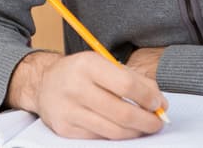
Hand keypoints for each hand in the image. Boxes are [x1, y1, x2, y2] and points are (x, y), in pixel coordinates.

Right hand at [8, 51, 166, 139]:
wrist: (43, 83)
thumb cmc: (80, 73)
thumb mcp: (103, 64)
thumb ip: (133, 79)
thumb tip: (159, 103)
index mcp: (87, 64)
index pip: (126, 85)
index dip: (148, 98)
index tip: (159, 104)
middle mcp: (75, 87)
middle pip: (122, 113)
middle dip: (147, 121)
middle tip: (157, 122)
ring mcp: (69, 110)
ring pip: (114, 131)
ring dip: (135, 132)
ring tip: (143, 127)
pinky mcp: (65, 129)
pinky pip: (100, 138)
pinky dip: (116, 135)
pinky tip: (122, 129)